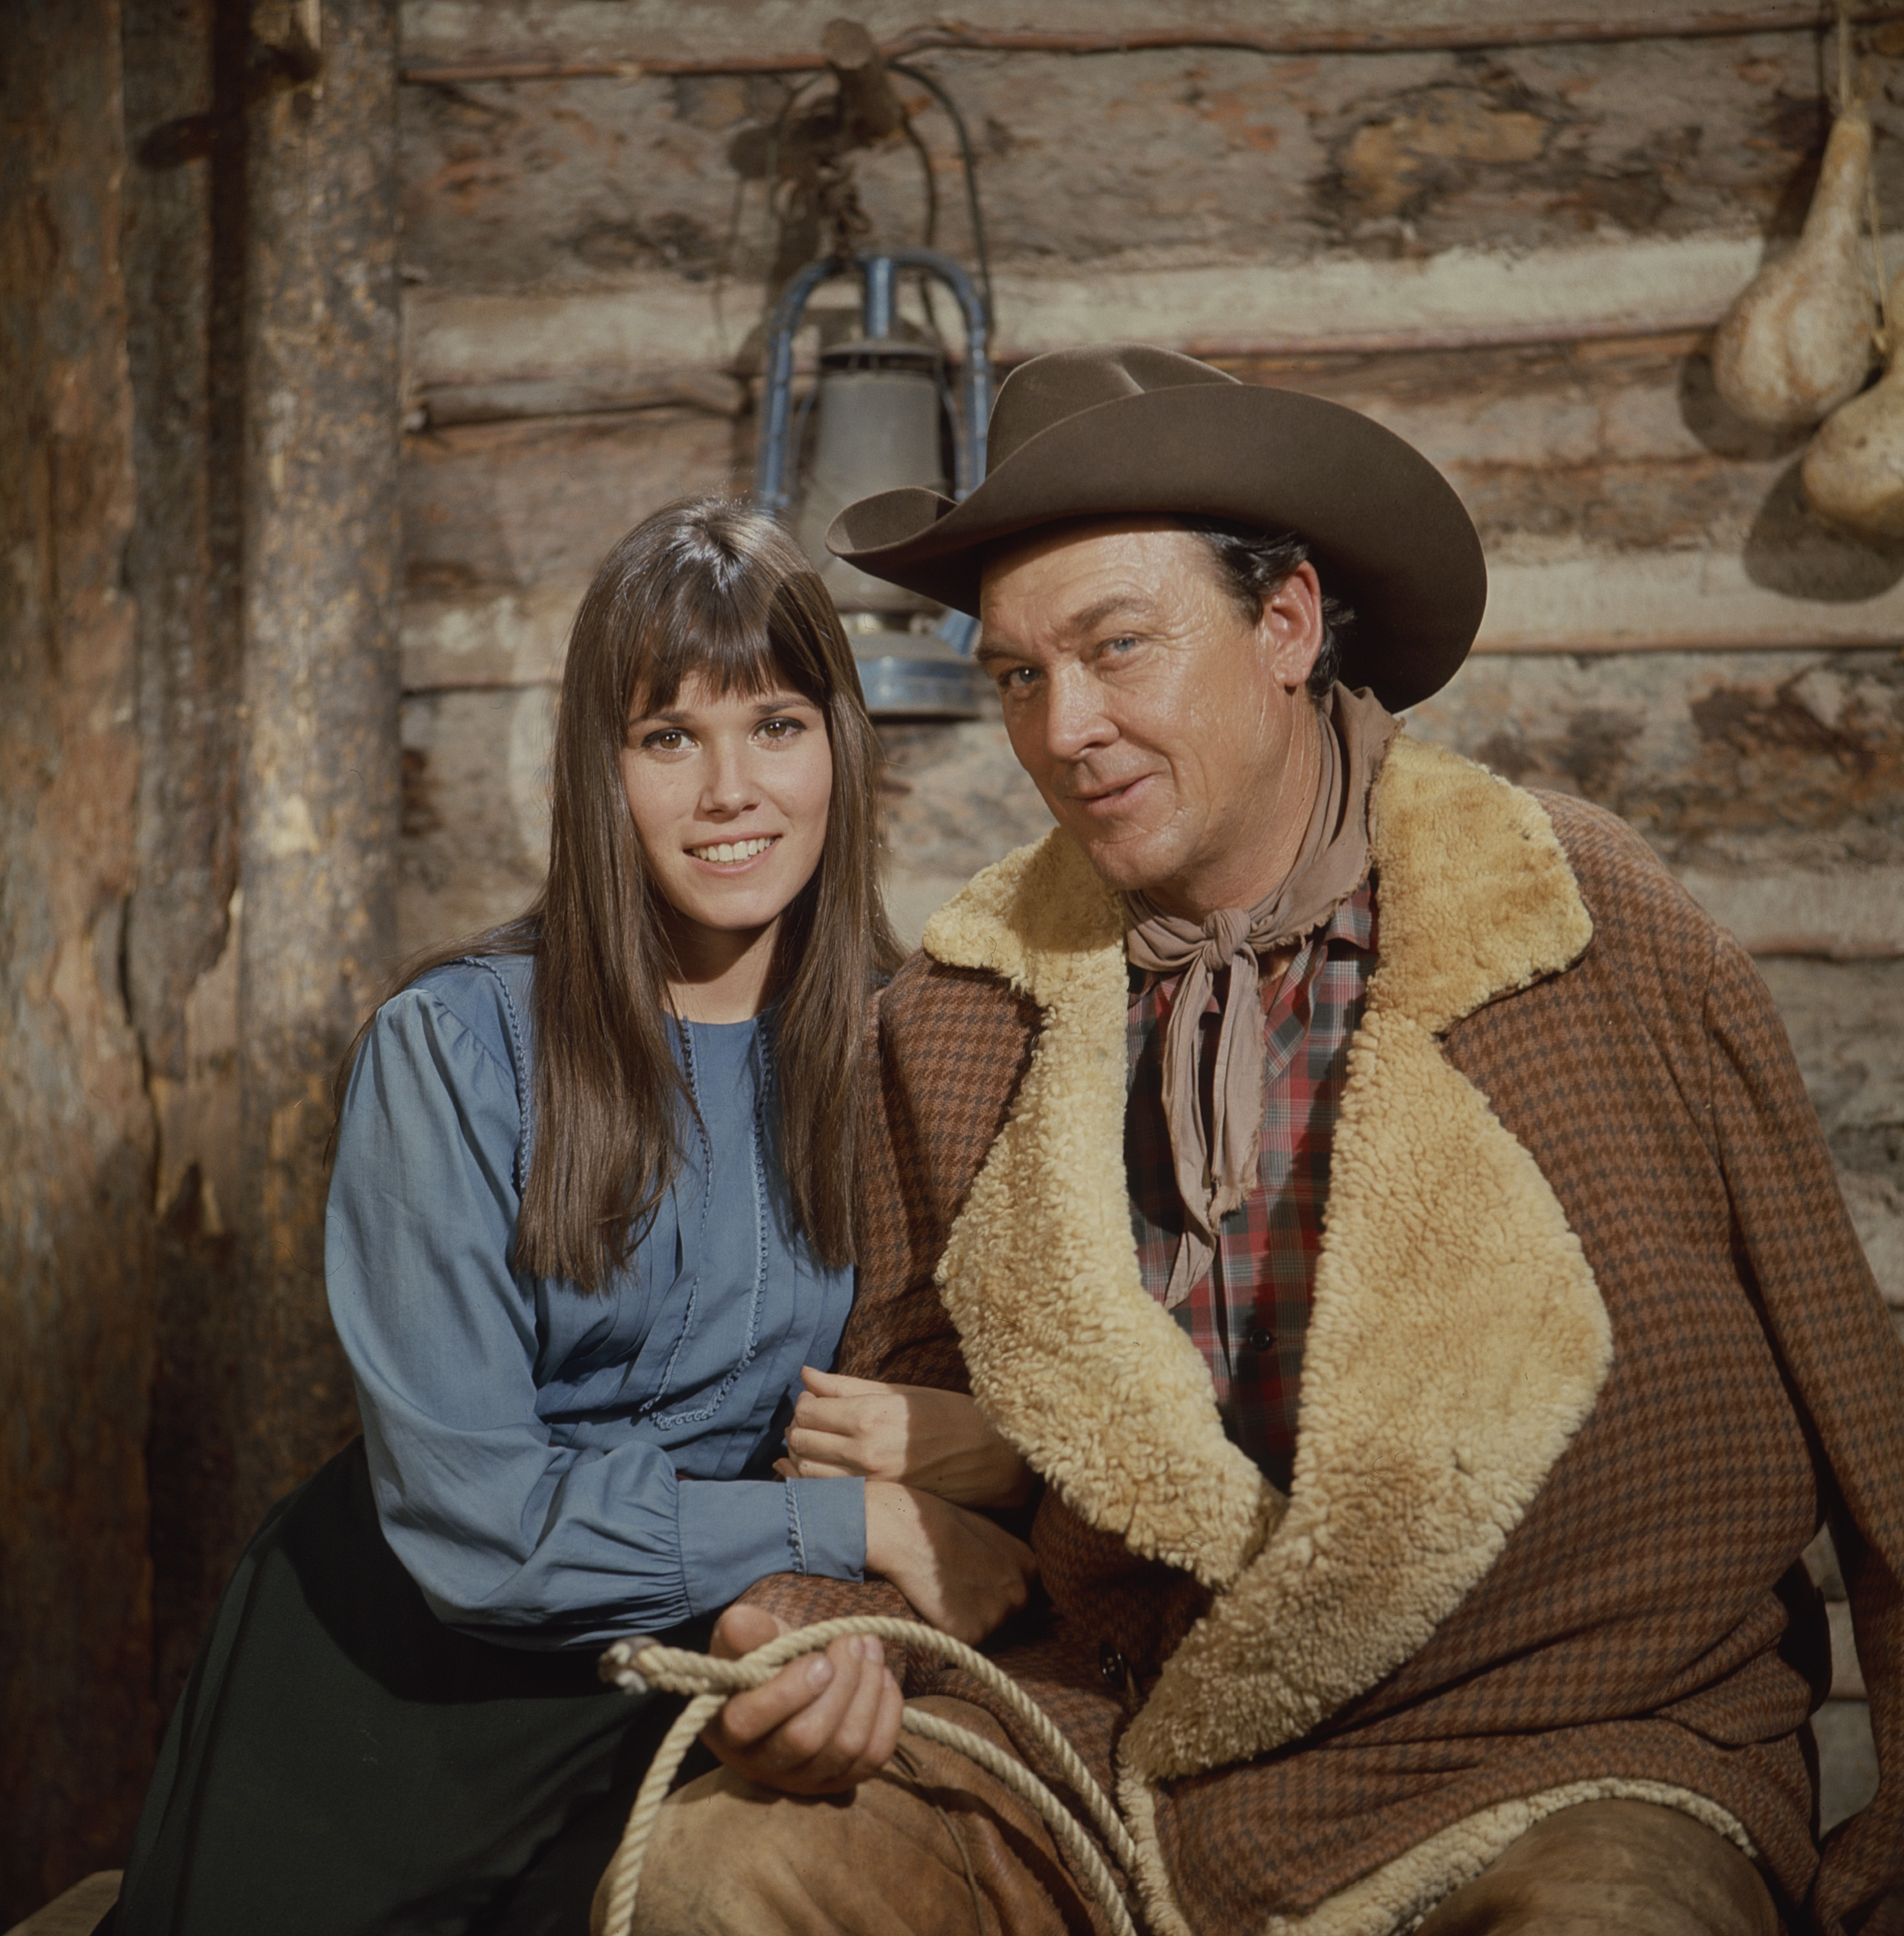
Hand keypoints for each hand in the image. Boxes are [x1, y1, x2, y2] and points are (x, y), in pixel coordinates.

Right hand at [698, 1603, 903, 1793]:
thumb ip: (746, 1632)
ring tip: (870, 1648)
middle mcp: (762, 1765)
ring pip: (847, 1746)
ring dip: (868, 1690)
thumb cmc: (761, 1664)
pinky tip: (882, 1677)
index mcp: (727, 1727)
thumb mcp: (747, 1643)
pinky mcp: (841, 1781)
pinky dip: (886, 1712)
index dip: (788, 1690)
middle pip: (807, 1737)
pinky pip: (875, 1756)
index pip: (748, 1721)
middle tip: (852, 1641)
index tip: (819, 1658)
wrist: (787, 1690)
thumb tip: (738, 1620)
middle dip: (840, 1683)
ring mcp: (805, 1779)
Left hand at [776, 1367, 1032, 1508]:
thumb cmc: (948, 1413)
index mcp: (869, 1416)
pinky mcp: (877, 1502)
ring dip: (803, 1457)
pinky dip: (816, 1481)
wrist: (991, 1455)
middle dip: (798, 1430)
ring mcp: (869, 1483)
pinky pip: (828, 1494)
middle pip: (802, 1442)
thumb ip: (846, 1385)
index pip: (808, 1411)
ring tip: (818, 1445)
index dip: (804, 1404)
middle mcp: (864, 1452)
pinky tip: (826, 1469)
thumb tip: (805, 1374)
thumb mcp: (898, 1392)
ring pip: (808, 1473)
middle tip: (812, 1423)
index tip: (814, 1401)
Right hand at [862, 1479, 1035, 1644]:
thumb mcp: (986, 1531)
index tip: (978, 1580)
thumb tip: (1008, 1574)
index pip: (1024, 1589)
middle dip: (987, 1606)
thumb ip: (1004, 1557)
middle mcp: (1019, 1593)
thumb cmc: (940, 1523)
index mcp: (1028, 1565)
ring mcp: (996, 1616)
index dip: (998, 1588)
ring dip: (968, 1619)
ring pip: (986, 1629)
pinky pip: (963, 1641)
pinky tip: (935, 1604)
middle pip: (1009, 1613)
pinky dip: (948, 1630)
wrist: (906, 1530)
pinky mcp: (969, 1635)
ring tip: (943, 1590)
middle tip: (956, 1585)